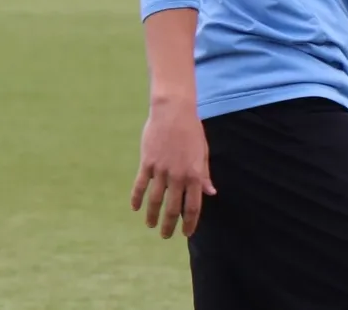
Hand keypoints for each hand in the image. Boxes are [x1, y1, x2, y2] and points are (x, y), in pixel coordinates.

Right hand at [130, 98, 215, 238]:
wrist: (174, 112)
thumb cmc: (192, 131)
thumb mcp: (202, 152)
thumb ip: (204, 174)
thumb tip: (211, 193)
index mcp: (194, 174)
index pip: (192, 206)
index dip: (190, 222)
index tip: (187, 233)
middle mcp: (177, 176)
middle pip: (172, 208)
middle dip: (169, 225)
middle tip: (166, 236)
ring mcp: (161, 170)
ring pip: (154, 201)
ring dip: (152, 217)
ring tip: (151, 225)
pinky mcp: (147, 163)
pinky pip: (140, 186)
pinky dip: (137, 199)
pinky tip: (136, 208)